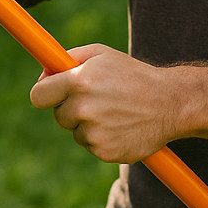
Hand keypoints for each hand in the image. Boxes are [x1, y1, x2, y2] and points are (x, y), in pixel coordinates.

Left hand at [30, 45, 184, 163]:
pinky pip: (90, 145)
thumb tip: (44, 74)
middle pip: (57, 114)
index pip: (38, 95)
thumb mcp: (101, 55)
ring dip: (87, 124)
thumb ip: (68, 59)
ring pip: (75, 130)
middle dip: (70, 107)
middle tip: (96, 99)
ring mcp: (93, 132)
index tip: (49, 94)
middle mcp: (82, 108)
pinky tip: (120, 126)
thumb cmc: (132, 75)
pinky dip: (101, 138)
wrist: (170, 103)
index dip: (44, 94)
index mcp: (78, 81)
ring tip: (113, 112)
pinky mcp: (104, 152)